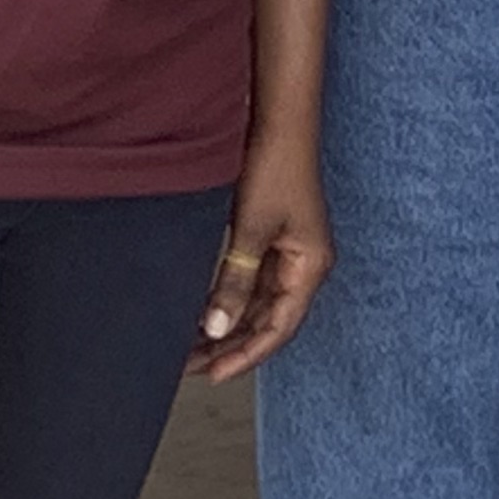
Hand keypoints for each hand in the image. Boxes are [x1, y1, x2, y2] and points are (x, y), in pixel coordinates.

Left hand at [194, 131, 332, 379]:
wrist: (279, 123)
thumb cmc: (277, 168)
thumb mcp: (252, 231)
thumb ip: (235, 282)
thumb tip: (216, 328)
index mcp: (310, 266)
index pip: (280, 328)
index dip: (247, 355)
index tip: (213, 374)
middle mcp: (303, 265)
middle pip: (269, 321)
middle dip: (230, 345)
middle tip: (189, 366)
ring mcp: (289, 254)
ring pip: (258, 306)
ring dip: (227, 326)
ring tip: (188, 345)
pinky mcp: (273, 241)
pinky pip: (251, 285)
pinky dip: (227, 301)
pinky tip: (200, 311)